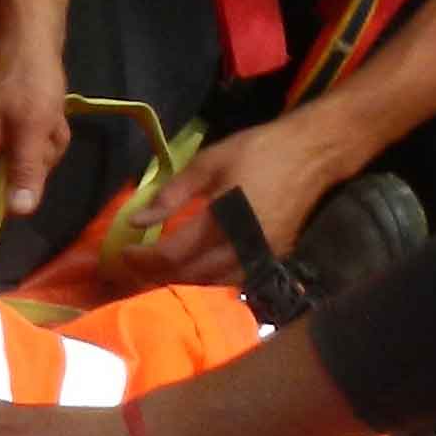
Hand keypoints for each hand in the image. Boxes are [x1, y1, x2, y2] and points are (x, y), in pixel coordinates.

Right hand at [0, 34, 72, 276]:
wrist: (29, 35)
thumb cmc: (27, 78)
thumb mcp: (34, 127)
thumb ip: (26, 171)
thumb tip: (17, 214)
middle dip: (29, 175)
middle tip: (46, 141)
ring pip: (18, 174)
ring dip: (43, 155)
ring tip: (52, 123)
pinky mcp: (3, 133)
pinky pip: (27, 156)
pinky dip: (46, 143)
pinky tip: (53, 118)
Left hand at [107, 107, 362, 283]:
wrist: (314, 152)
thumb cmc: (259, 150)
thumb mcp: (209, 162)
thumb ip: (172, 194)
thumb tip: (137, 220)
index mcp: (224, 220)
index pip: (173, 256)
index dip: (143, 260)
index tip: (121, 253)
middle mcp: (243, 247)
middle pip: (190, 277)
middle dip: (156, 276)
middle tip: (132, 267)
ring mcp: (261, 257)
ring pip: (211, 285)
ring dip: (180, 282)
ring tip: (156, 270)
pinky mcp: (274, 258)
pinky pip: (233, 281)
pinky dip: (207, 280)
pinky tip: (191, 269)